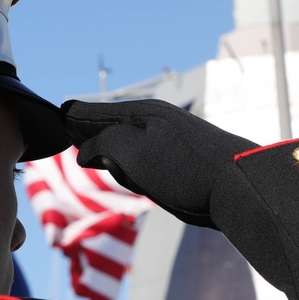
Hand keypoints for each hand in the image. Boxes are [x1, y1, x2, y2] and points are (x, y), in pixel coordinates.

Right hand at [61, 99, 256, 228]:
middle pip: (110, 131)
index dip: (74, 117)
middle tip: (78, 134)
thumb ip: (100, 144)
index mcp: (142, 113)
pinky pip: (148, 166)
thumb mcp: (130, 152)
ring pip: (128, 153)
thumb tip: (86, 152)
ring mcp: (171, 142)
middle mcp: (156, 123)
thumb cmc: (184, 168)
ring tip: (129, 173)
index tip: (58, 115)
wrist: (239, 187)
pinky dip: (139, 174)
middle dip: (95, 140)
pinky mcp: (183, 162)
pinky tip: (145, 183)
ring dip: (119, 164)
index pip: (95, 112)